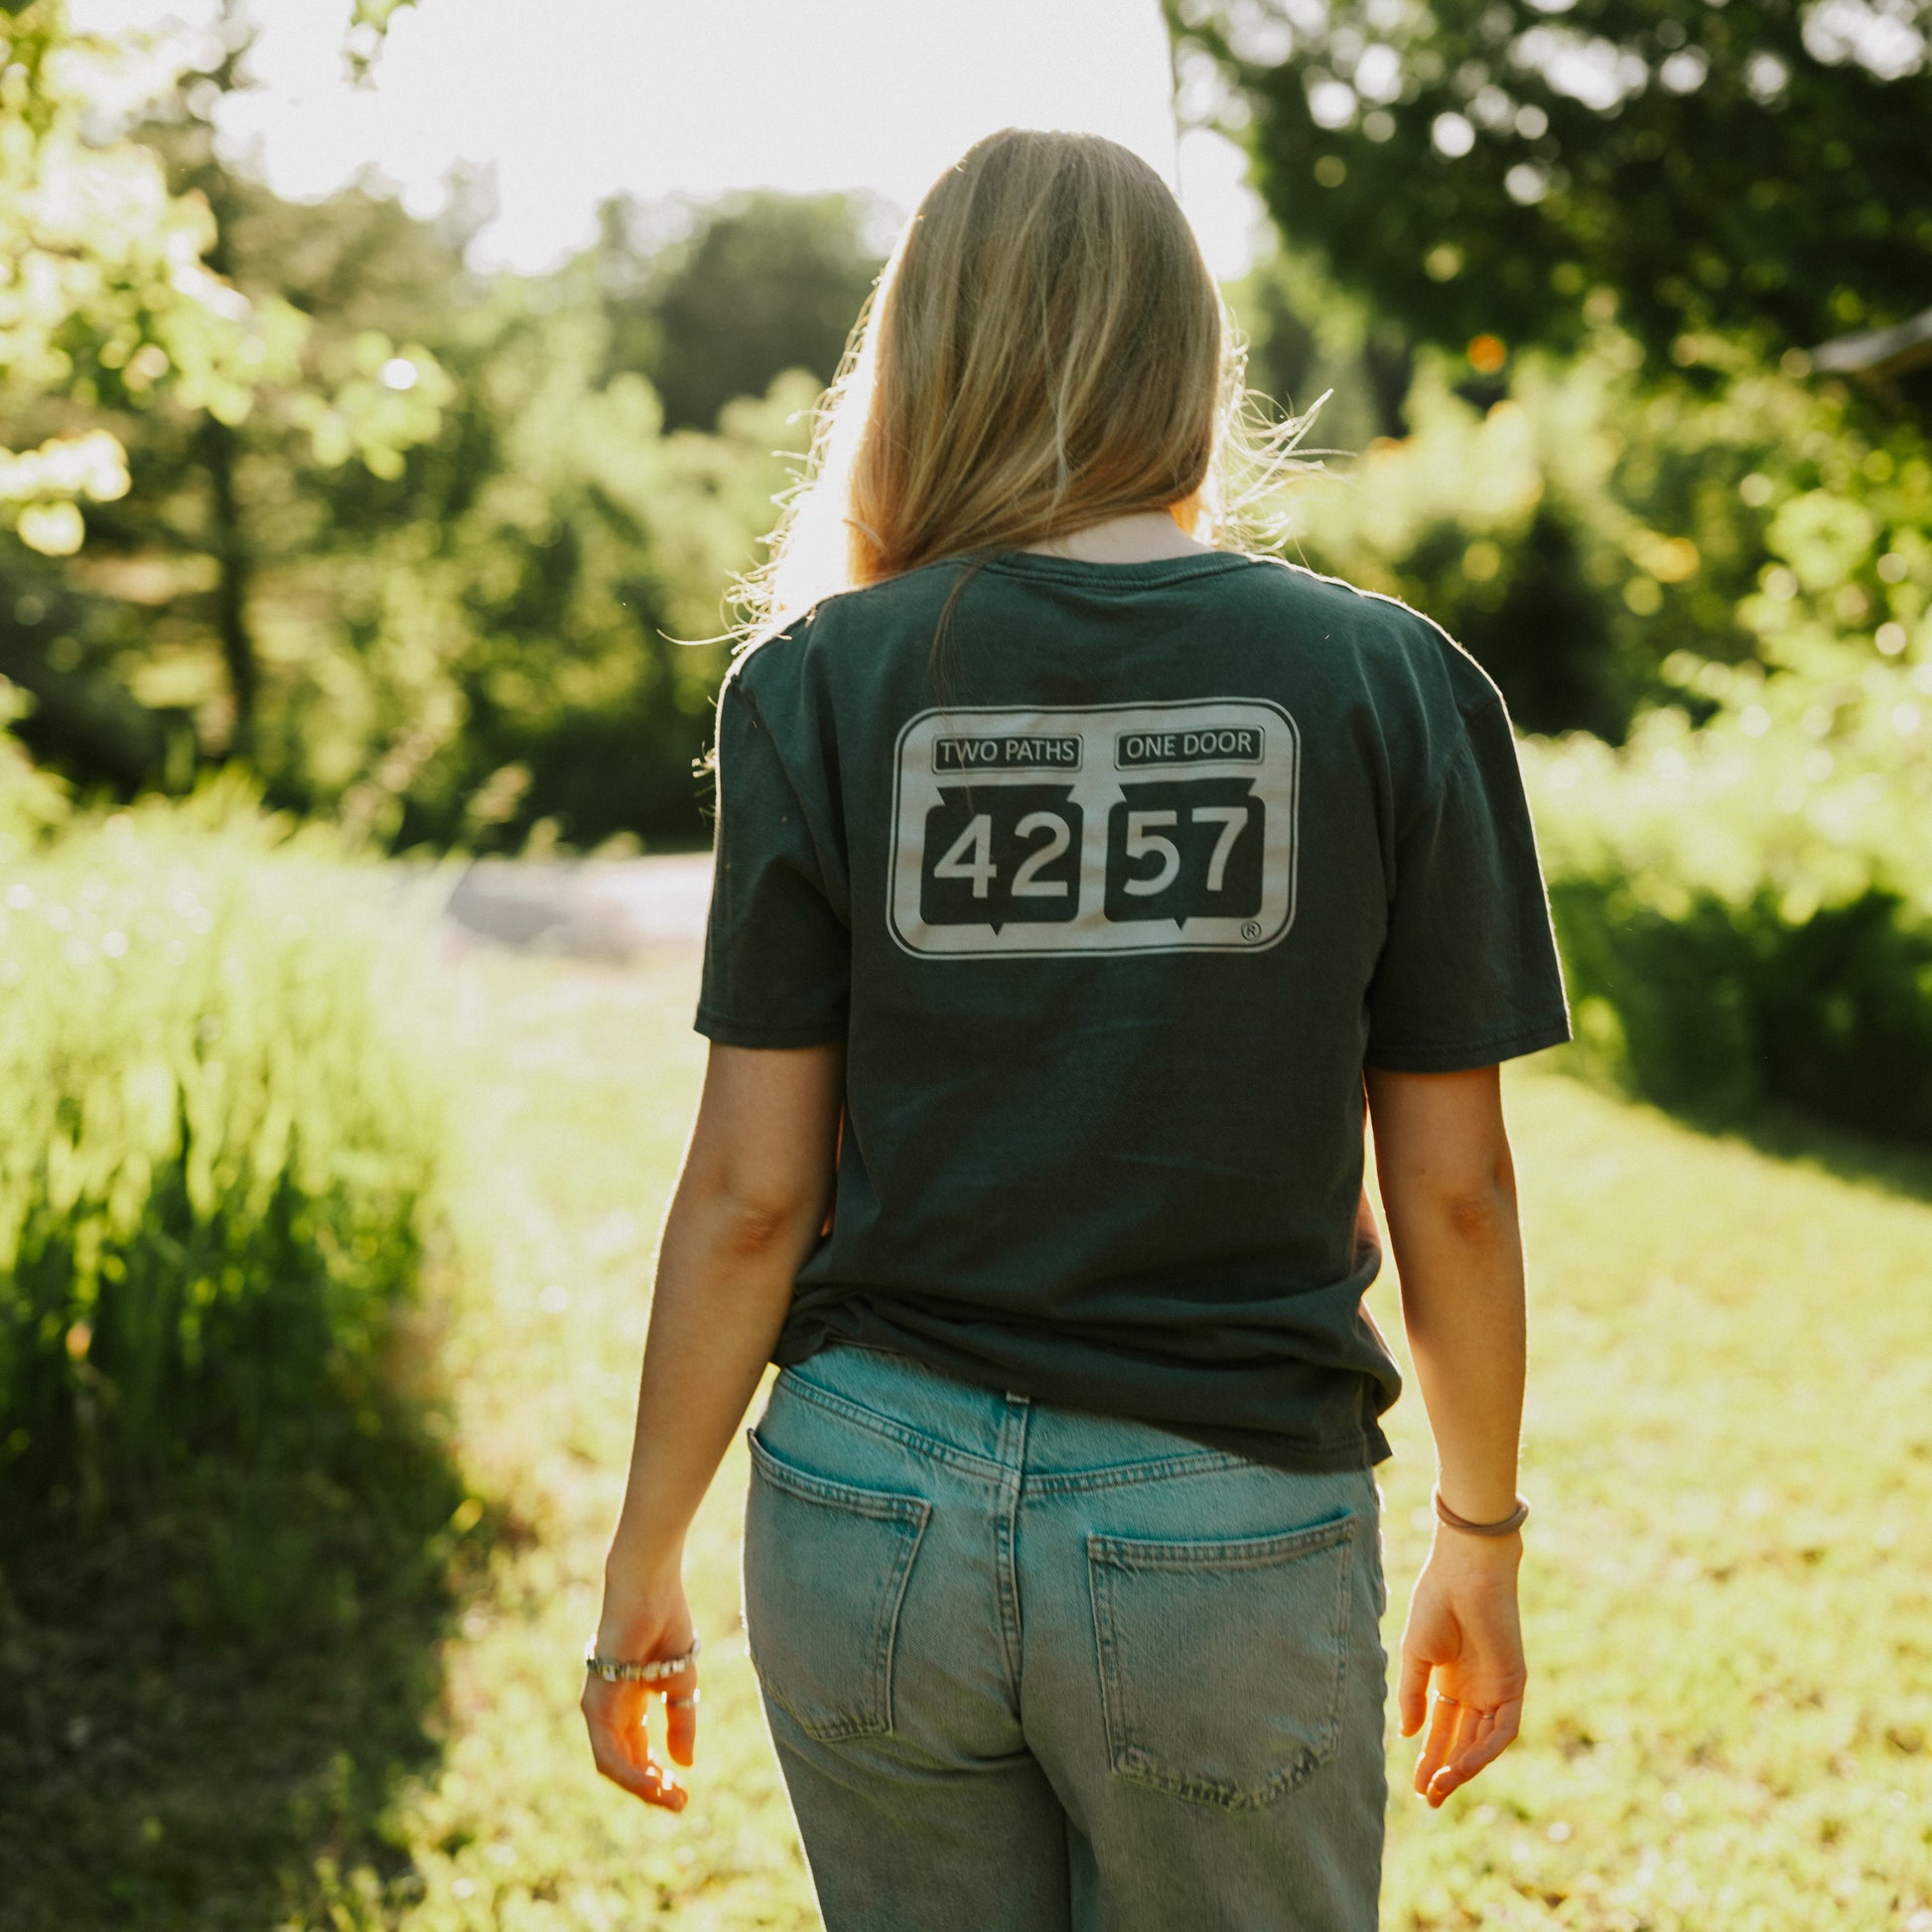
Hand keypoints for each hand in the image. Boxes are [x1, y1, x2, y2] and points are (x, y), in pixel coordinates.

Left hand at [580, 1559, 697, 1811]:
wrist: (650, 1588)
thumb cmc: (667, 1623)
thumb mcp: (682, 1683)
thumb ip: (681, 1723)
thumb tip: (684, 1764)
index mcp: (630, 1703)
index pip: (639, 1753)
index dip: (662, 1777)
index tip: (685, 1796)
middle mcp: (610, 1710)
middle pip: (625, 1764)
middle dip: (653, 1789)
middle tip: (680, 1804)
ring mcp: (600, 1707)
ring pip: (614, 1765)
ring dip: (642, 1787)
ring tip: (671, 1798)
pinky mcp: (597, 1702)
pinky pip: (609, 1750)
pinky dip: (632, 1771)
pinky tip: (655, 1780)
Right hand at [1396, 1531, 1525, 1807]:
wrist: (1464, 1574)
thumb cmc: (1434, 1604)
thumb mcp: (1415, 1655)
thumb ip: (1412, 1695)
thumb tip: (1407, 1734)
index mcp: (1447, 1679)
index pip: (1440, 1728)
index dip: (1427, 1756)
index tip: (1415, 1786)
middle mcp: (1473, 1689)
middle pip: (1460, 1741)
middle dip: (1443, 1770)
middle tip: (1428, 1800)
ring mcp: (1494, 1688)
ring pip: (1482, 1742)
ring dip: (1462, 1767)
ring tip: (1439, 1789)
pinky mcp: (1512, 1685)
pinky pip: (1502, 1728)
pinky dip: (1484, 1750)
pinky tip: (1461, 1766)